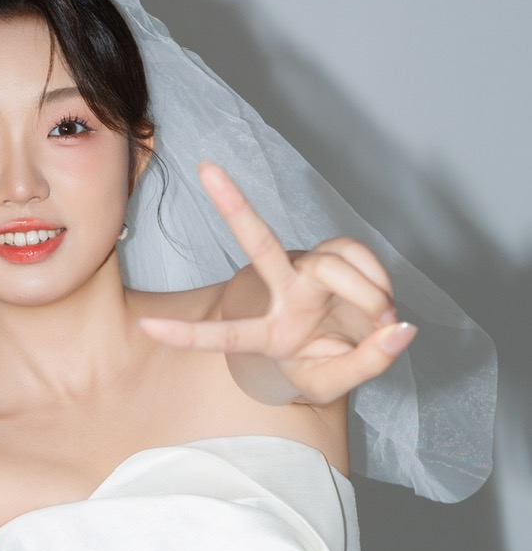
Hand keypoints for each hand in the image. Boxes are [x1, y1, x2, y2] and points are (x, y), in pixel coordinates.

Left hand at [152, 165, 413, 404]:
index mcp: (270, 335)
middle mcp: (281, 292)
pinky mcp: (334, 254)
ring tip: (385, 319)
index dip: (189, 336)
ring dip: (369, 293)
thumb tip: (402, 330)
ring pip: (336, 264)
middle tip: (206, 168)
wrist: (345, 350)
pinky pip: (359, 256)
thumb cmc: (326, 368)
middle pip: (260, 244)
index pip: (226, 336)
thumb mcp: (342, 382)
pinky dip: (379, 281)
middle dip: (234, 206)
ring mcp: (306, 269)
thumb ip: (371, 362)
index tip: (148, 330)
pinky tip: (383, 305)